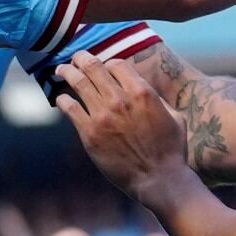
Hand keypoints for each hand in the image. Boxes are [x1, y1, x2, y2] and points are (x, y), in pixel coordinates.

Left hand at [49, 51, 196, 196]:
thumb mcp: (174, 116)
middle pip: (93, 67)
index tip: (104, 68)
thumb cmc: (170, 149)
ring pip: (78, 83)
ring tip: (61, 69)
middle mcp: (120, 100)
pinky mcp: (89, 133)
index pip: (117, 64)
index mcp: (142, 92)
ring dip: (67, 72)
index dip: (108, 63)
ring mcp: (102, 116)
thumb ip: (156, 98)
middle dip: (82, 58)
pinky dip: (63, 99)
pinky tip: (61, 97)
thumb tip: (142, 87)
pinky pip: (70, 108)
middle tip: (76, 57)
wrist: (158, 178)